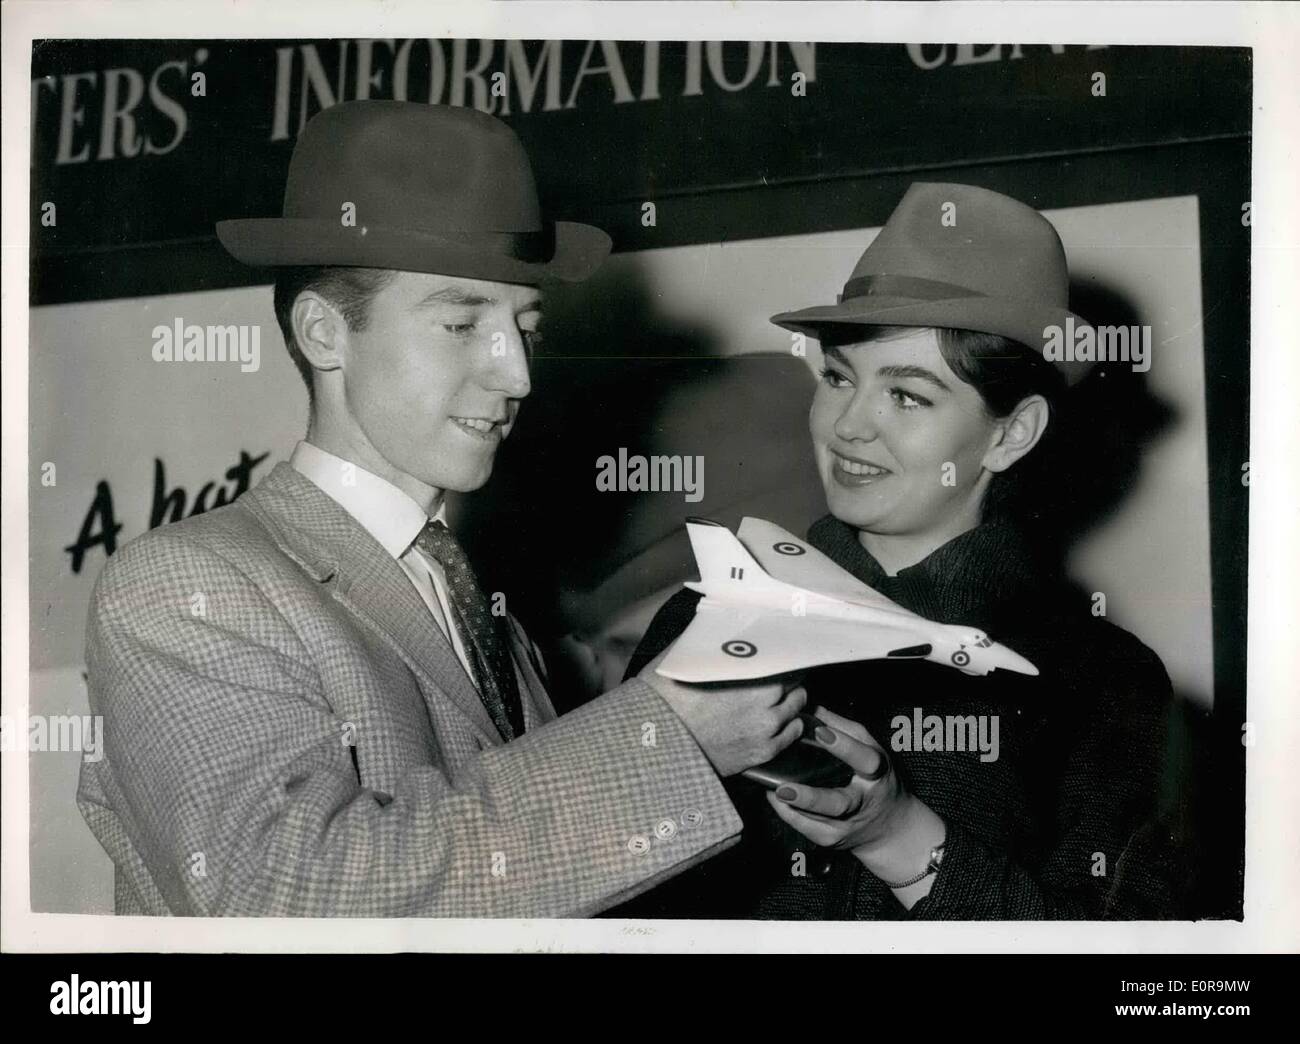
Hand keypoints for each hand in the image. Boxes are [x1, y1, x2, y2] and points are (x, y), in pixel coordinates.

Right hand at [639, 649, 805, 777]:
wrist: (654, 745)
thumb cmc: (664, 699)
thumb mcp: (682, 657)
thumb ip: (709, 640)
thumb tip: (721, 625)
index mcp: (750, 670)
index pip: (786, 655)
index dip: (781, 653)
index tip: (775, 653)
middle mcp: (766, 698)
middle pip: (795, 679)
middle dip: (786, 675)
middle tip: (774, 674)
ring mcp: (767, 728)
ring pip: (797, 706)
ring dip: (789, 698)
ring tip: (777, 696)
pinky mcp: (762, 752)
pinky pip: (792, 734)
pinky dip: (790, 723)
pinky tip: (780, 719)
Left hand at [765, 706, 912, 854]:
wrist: (888, 827)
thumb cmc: (875, 779)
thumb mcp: (870, 749)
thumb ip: (843, 728)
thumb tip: (813, 706)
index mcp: (875, 775)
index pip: (864, 760)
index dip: (844, 747)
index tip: (820, 732)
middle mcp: (861, 803)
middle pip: (837, 803)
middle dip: (810, 798)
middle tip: (784, 788)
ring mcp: (845, 825)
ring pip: (815, 821)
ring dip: (790, 806)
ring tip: (771, 789)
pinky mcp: (830, 839)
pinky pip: (805, 828)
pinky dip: (787, 813)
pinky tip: (773, 797)